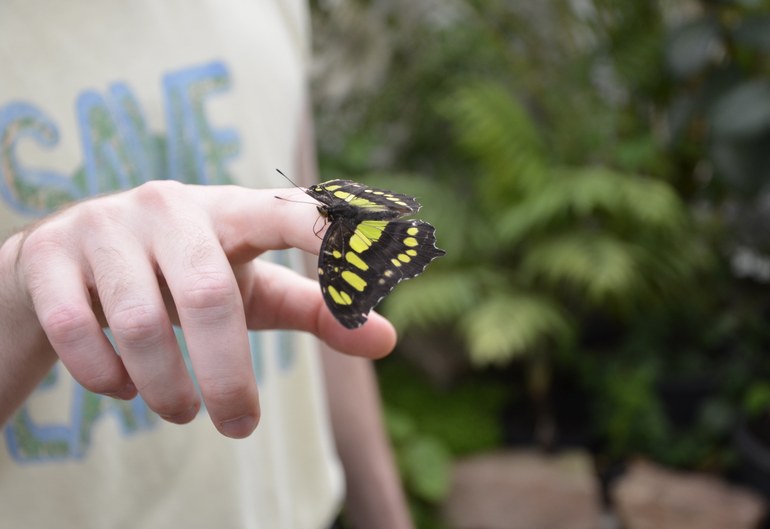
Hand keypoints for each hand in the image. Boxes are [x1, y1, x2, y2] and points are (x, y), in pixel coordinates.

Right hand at [0, 180, 395, 436]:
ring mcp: (105, 225)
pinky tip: (122, 388)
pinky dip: (106, 376)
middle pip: (210, 295)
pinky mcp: (50, 255)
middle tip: (240, 426)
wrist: (71, 260)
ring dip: (167, 387)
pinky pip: (77, 329)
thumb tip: (388, 341)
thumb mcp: (252, 287)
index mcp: (230, 210)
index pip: (287, 211)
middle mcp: (169, 207)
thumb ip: (317, 309)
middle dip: (227, 376)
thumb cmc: (185, 273)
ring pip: (141, 321)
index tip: (372, 256)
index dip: (326, 231)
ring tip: (182, 412)